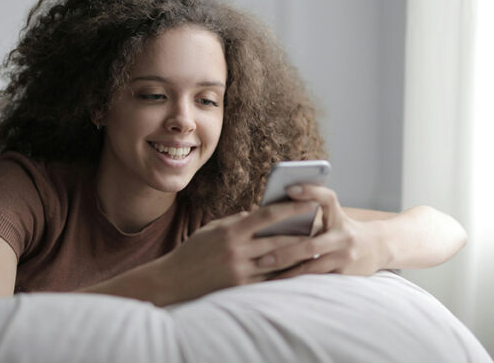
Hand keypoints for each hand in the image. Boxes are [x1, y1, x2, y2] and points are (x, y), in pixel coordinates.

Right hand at [152, 200, 316, 303]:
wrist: (171, 281)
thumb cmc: (193, 251)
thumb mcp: (213, 229)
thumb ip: (238, 222)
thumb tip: (262, 215)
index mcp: (231, 231)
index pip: (267, 215)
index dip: (291, 207)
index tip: (309, 202)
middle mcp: (238, 251)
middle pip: (279, 240)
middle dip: (303, 233)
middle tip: (322, 227)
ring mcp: (240, 272)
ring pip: (279, 263)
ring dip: (300, 256)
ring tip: (316, 249)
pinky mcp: (241, 290)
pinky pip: (270, 282)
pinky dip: (286, 275)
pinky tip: (299, 271)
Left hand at [259, 185, 389, 278]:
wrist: (378, 248)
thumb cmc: (344, 230)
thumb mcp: (334, 217)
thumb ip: (311, 214)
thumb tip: (274, 211)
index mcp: (338, 216)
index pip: (327, 198)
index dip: (310, 191)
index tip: (289, 188)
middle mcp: (344, 235)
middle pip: (310, 245)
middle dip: (284, 253)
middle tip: (262, 259)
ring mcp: (346, 256)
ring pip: (312, 267)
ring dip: (288, 273)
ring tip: (267, 276)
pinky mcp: (345, 273)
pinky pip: (317, 279)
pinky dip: (298, 281)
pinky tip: (282, 284)